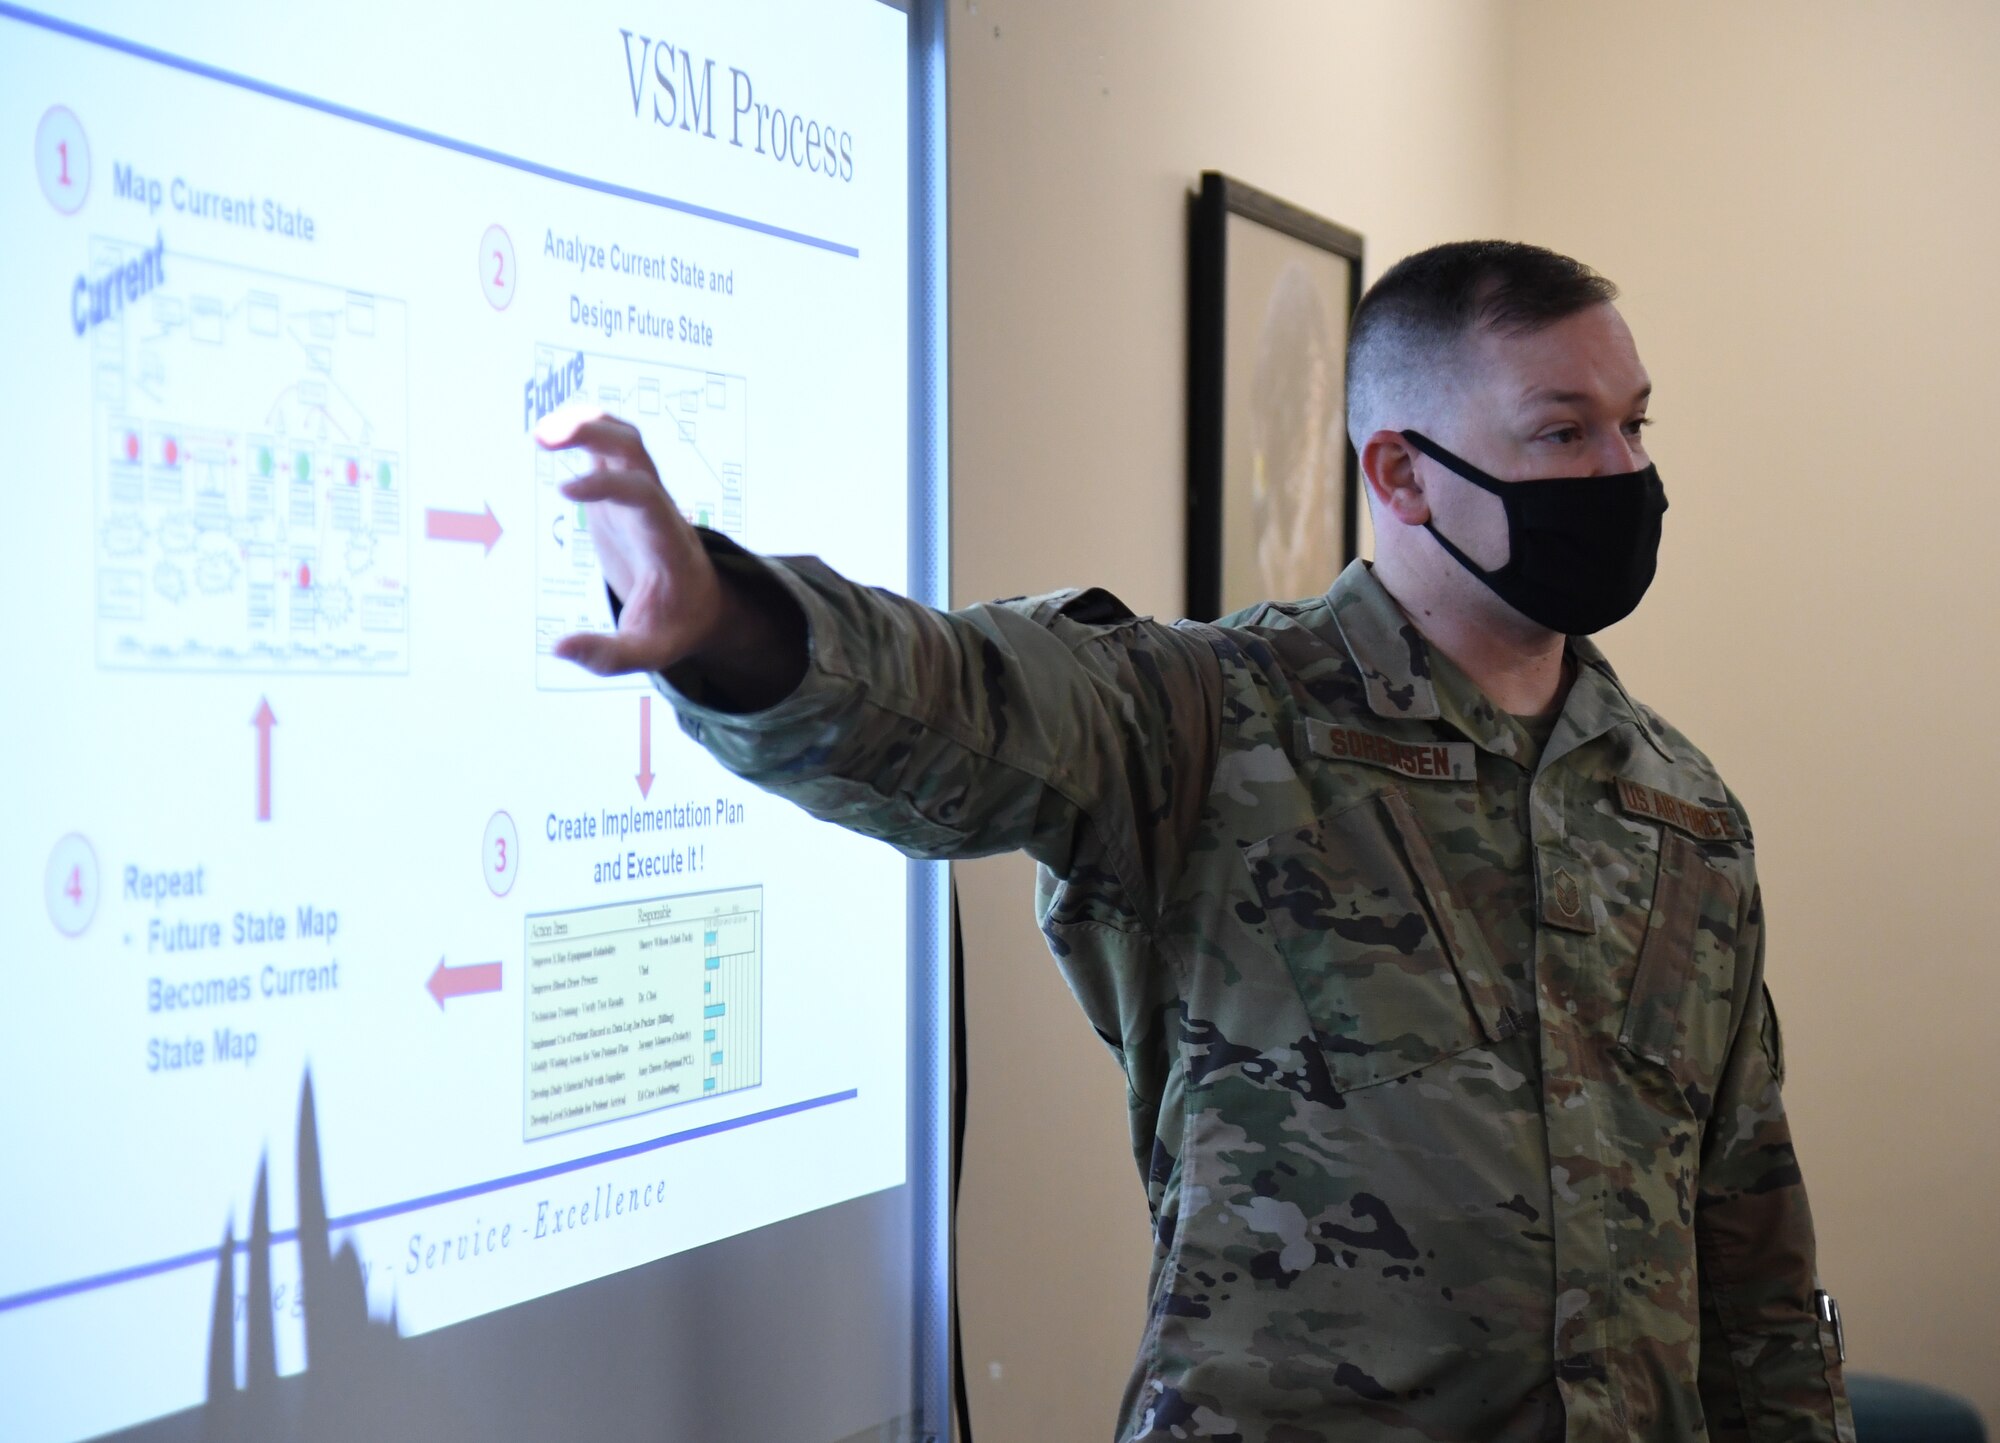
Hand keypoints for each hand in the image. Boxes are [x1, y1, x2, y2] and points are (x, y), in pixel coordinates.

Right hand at [535, 404, 725, 676]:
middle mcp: (656, 505)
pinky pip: (610, 446)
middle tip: (542, 440)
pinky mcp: (624, 489)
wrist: (702, 601)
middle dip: (593, 434)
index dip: (607, 485)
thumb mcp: (650, 651)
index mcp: (666, 538)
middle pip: (634, 449)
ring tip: (540, 435)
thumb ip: (609, 655)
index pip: (644, 495)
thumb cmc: (675, 623)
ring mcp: (641, 491)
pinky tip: (550, 434)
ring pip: (623, 438)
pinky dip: (584, 430)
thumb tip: (558, 648)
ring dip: (586, 424)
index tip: (564, 491)